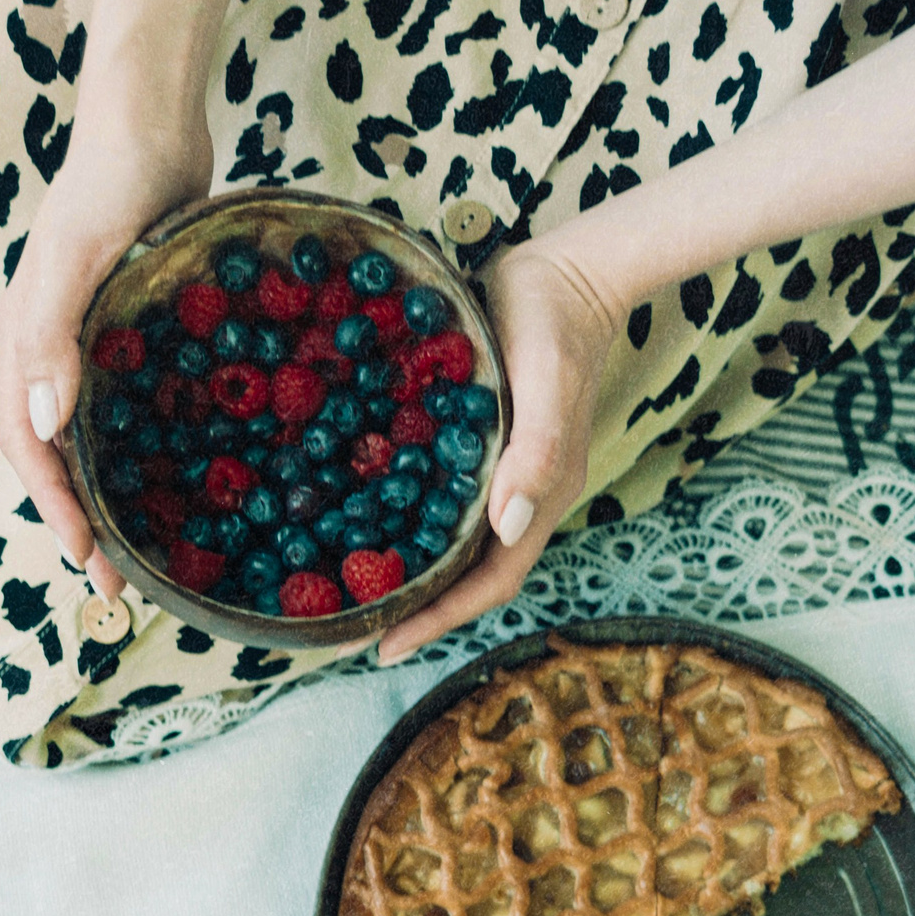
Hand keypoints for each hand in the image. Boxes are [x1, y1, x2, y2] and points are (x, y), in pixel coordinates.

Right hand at [0, 123, 212, 600]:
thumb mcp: (75, 260)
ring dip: (113, 493)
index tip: (89, 559)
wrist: (150, 122)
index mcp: (23, 346)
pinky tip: (190, 474)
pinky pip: (133, 404)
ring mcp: (91, 344)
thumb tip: (44, 429)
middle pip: (54, 457)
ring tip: (149, 544)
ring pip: (93, 438)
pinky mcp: (132, 331)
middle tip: (122, 582)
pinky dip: (151, 446)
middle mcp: (50, 353)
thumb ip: (53, 338)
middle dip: (81, 521)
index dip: (54, 508)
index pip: (26, 448)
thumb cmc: (108, 184)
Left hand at [377, 237, 618, 662]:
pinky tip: (359, 519)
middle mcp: (518, 497)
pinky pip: (440, 501)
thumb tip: (508, 526)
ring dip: (407, 572)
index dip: (439, 619)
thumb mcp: (547, 379)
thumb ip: (537, 451)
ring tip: (346, 590)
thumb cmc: (556, 322)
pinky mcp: (480, 446)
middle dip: (413, 610)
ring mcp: (500, 474)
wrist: (568, 270)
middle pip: (467, 576)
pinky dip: (404, 522)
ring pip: (452, 544)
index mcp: (538, 496)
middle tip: (347, 631)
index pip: (490, 582)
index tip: (383, 645)